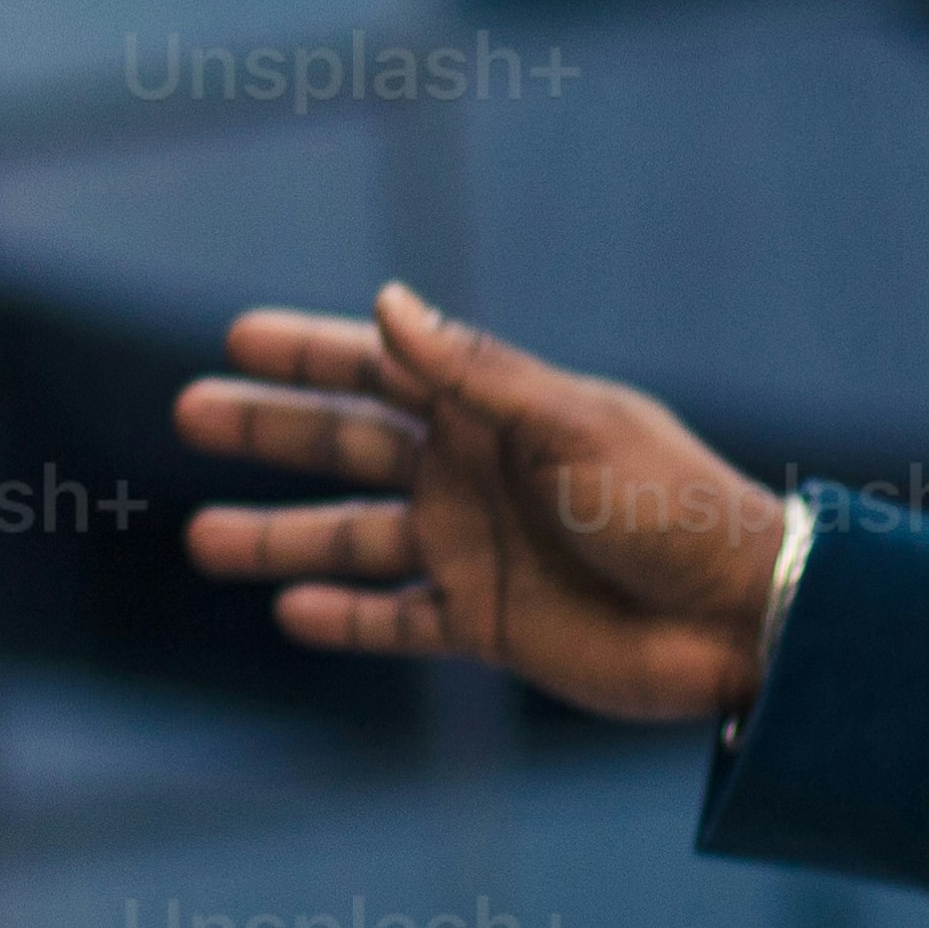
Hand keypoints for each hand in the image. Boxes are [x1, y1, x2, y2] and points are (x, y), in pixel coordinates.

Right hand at [171, 284, 790, 724]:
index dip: (312, 352)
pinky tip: (292, 612)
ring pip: (353, 540)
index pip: (385, 368)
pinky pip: (396, 620)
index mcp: (495, 413)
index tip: (237, 338)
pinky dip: (345, 619)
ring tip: (203, 540)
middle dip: (271, 430)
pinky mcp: (489, 625)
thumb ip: (477, 375)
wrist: (739, 617)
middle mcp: (472, 475)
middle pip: (349, 445)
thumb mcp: (573, 427)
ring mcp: (474, 550)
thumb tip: (388, 302)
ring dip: (281, 539)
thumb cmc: (670, 506)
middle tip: (189, 413)